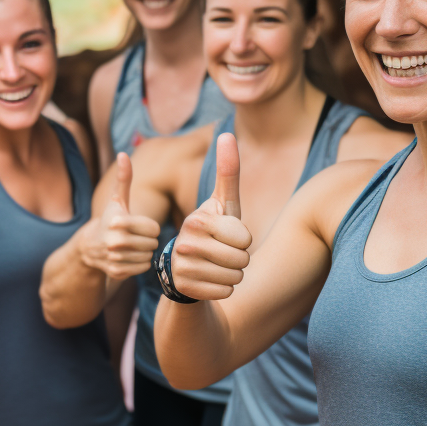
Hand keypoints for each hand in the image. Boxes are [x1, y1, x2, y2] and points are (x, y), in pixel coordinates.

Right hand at [79, 152, 160, 279]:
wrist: (89, 246)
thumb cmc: (109, 219)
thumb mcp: (117, 199)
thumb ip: (124, 178)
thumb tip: (123, 154)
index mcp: (118, 221)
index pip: (154, 229)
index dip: (149, 227)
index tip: (138, 225)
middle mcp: (115, 241)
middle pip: (152, 244)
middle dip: (147, 240)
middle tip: (135, 237)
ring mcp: (115, 258)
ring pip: (148, 257)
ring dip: (144, 252)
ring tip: (132, 247)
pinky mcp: (116, 272)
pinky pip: (142, 268)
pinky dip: (139, 264)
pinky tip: (129, 257)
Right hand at [170, 134, 250, 300]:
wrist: (185, 268)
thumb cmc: (212, 231)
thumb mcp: (221, 204)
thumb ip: (227, 171)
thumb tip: (227, 133)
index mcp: (196, 219)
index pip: (244, 237)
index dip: (243, 239)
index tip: (228, 237)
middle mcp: (184, 242)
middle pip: (241, 259)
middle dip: (240, 259)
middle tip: (223, 254)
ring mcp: (182, 267)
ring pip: (235, 277)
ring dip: (233, 275)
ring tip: (217, 266)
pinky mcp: (184, 288)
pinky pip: (225, 292)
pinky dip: (223, 289)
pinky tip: (210, 280)